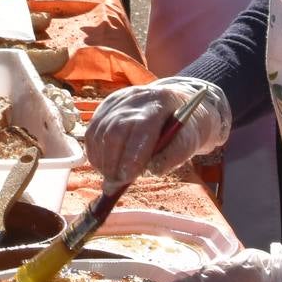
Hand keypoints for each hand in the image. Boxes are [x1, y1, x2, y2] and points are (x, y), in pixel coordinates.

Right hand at [83, 77, 232, 185]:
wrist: (176, 107)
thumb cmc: (183, 129)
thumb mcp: (189, 142)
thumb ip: (173, 157)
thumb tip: (150, 171)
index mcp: (160, 102)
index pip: (140, 127)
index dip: (130, 155)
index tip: (126, 179)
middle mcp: (135, 97)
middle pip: (115, 129)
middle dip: (112, 161)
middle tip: (114, 184)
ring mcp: (118, 100)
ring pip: (99, 131)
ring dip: (102, 159)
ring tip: (110, 177)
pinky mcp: (106, 106)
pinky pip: (92, 131)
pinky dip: (94, 152)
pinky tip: (103, 165)